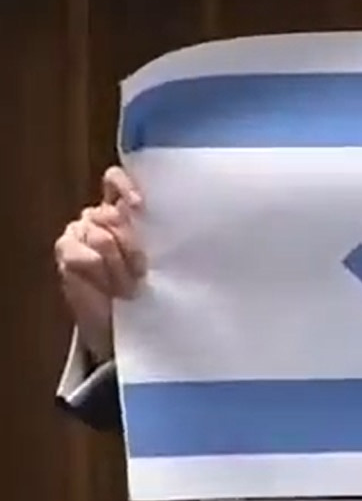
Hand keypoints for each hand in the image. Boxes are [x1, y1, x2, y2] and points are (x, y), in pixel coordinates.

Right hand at [53, 166, 145, 360]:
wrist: (117, 320)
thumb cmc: (144, 286)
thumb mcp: (156, 256)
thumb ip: (152, 233)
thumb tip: (157, 220)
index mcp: (123, 209)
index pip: (115, 180)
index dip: (125, 186)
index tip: (139, 206)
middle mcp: (99, 215)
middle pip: (114, 214)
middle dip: (131, 247)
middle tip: (141, 274)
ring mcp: (79, 230)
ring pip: (102, 237)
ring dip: (119, 267)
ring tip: (128, 287)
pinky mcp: (65, 250)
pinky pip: (85, 256)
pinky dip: (101, 275)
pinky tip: (108, 289)